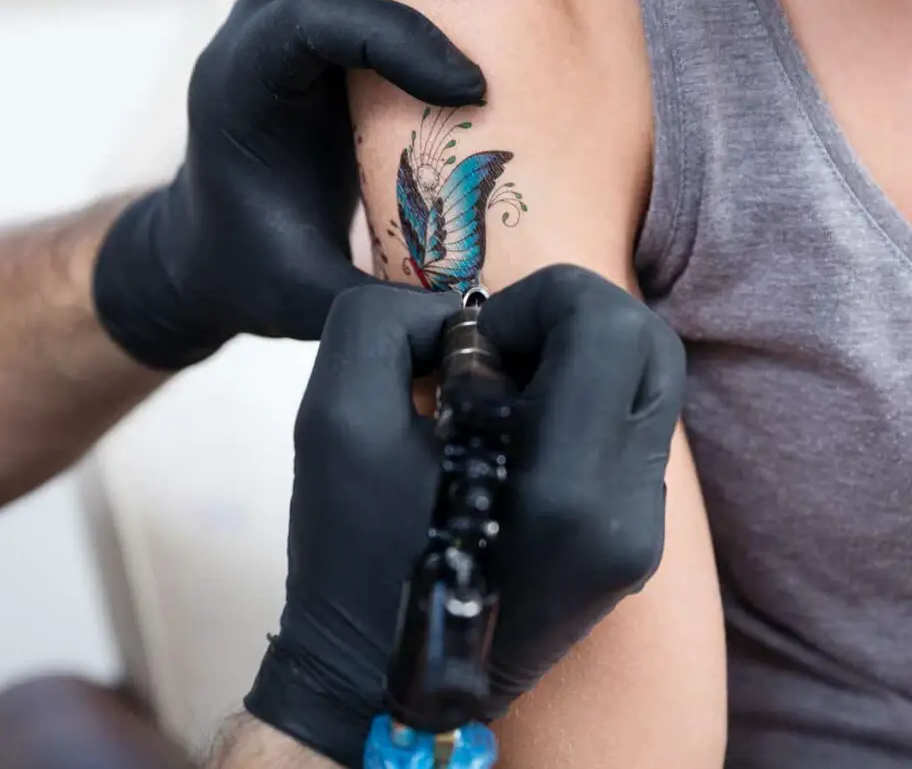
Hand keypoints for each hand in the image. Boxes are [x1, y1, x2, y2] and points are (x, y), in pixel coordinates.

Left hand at [92, 0, 490, 368]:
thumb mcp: (307, 302)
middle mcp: (250, 38)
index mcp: (239, 93)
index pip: (309, 24)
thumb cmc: (254, 274)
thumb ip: (378, 308)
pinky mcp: (310, 25)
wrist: (211, 252)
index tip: (471, 87)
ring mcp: (275, 20)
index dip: (396, 41)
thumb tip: (475, 318)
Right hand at [244, 265, 684, 766]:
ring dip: (572, 361)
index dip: (534, 301)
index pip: (609, 322)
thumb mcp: (331, 416)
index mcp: (563, 489)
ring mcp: (643, 534)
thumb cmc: (348, 553)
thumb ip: (385, 323)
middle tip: (493, 359)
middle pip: (649, 342)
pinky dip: (576, 406)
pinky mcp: (637, 544)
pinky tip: (514, 444)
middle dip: (566, 320)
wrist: (383, 680)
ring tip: (499, 404)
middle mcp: (628, 512)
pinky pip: (628, 431)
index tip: (471, 348)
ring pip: (648, 383)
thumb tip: (461, 319)